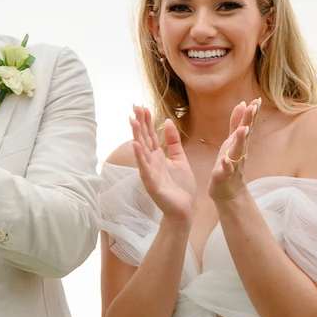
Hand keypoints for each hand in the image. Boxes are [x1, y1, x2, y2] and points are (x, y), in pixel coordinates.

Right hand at [130, 105, 195, 223]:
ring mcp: (150, 173)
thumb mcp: (180, 159)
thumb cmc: (181, 187)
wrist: (184, 209)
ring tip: (132, 121)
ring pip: (142, 151)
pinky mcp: (151, 184)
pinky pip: (144, 168)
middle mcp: (152, 162)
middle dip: (140, 123)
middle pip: (144, 139)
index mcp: (158, 156)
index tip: (141, 106)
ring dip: (137, 136)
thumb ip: (173, 142)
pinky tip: (136, 145)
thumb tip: (168, 121)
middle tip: (134, 107)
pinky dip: (140, 157)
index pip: (151, 135)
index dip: (146, 121)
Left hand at [207, 100, 259, 207]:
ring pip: (237, 150)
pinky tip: (225, 160)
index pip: (247, 125)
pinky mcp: (224, 176)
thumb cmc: (229, 164)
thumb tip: (243, 103)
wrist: (228, 192)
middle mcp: (238, 152)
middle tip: (253, 106)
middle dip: (249, 121)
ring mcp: (232, 164)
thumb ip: (236, 123)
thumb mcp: (232, 141)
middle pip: (244, 134)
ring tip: (242, 129)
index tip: (258, 99)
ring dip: (240, 140)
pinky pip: (226, 170)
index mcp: (239, 143)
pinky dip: (226, 165)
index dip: (252, 113)